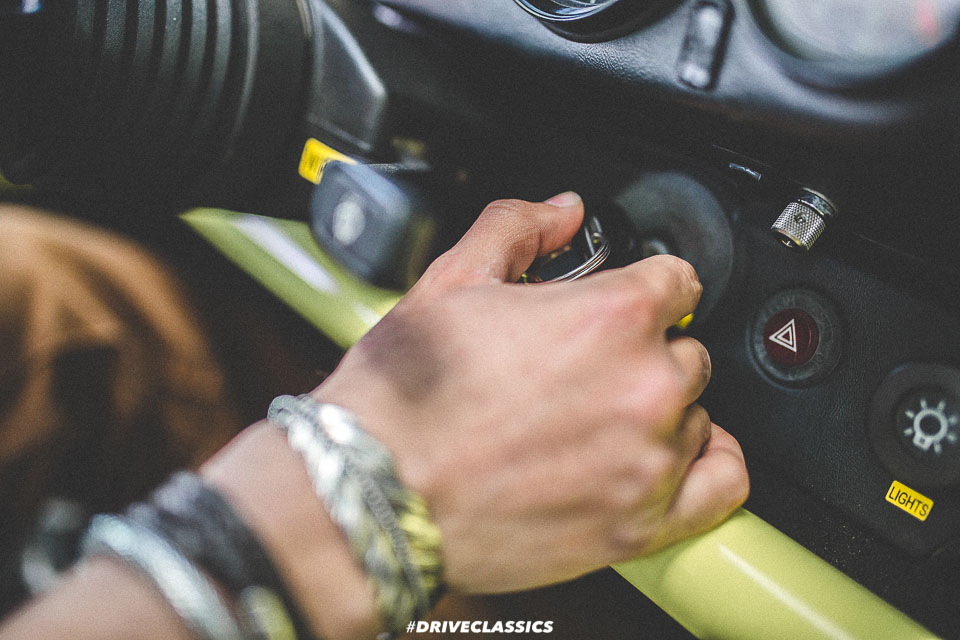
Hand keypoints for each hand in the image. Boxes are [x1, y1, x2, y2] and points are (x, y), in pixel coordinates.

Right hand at [315, 192, 748, 592]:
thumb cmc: (404, 400)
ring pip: (694, 414)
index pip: (678, 281)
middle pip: (685, 351)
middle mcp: (644, 386)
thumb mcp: (450, 281)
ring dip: (657, 412)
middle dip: (642, 353)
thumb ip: (519, 227)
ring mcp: (648, 460)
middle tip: (582, 371)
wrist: (373, 493)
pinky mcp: (641, 525)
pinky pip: (723, 485)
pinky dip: (708, 465)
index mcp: (610, 316)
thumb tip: (562, 210)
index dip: (646, 287)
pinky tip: (672, 456)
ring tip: (592, 422)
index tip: (625, 303)